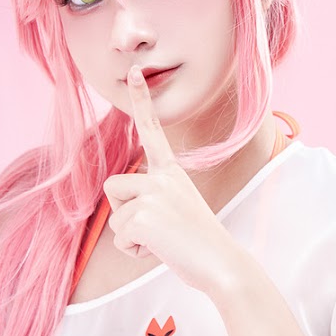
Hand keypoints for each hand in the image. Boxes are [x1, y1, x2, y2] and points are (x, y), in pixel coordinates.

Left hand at [101, 66, 241, 297]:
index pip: (152, 131)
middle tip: (157, 228)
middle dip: (123, 212)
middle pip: (113, 186)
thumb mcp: (177, 209)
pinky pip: (119, 237)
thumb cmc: (200, 244)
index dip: (141, 101)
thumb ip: (154, 199)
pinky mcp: (143, 216)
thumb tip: (128, 214)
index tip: (132, 72)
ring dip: (130, 235)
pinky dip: (133, 251)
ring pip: (115, 215)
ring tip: (163, 240)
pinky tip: (160, 250)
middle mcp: (161, 177)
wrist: (222, 263)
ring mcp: (152, 195)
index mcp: (172, 171)